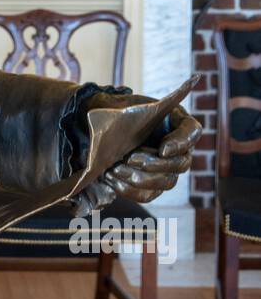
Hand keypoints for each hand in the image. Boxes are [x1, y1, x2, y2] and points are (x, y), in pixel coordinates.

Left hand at [71, 98, 200, 214]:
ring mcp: (170, 170)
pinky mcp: (154, 185)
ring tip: (115, 169)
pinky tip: (111, 179)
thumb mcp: (126, 103)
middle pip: (180, 163)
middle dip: (154, 164)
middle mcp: (180, 149)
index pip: (191, 132)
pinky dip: (129, 190)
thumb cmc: (120, 111)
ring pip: (166, 182)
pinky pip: (148, 194)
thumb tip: (118, 119)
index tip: (163, 150)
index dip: (180, 143)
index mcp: (178, 123)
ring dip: (140, 179)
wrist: (106, 129)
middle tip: (129, 158)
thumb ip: (131, 109)